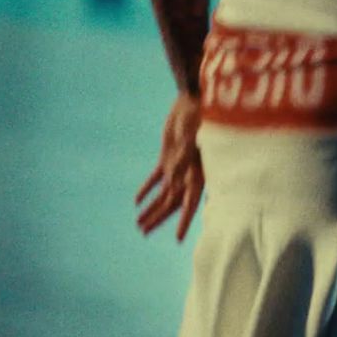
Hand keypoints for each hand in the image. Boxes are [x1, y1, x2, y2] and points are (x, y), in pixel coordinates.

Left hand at [135, 92, 205, 241]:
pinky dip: (147, 188)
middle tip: (142, 232)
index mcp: (198, 172)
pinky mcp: (168, 156)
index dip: (185, 221)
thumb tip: (169, 181)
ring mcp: (177, 165)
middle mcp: (188, 173)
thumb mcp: (192, 136)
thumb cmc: (199, 116)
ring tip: (138, 223)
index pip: (190, 202)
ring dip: (151, 207)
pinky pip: (156, 177)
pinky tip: (137, 200)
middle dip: (158, 218)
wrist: (195, 98)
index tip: (177, 239)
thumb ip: (182, 159)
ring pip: (163, 193)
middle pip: (172, 202)